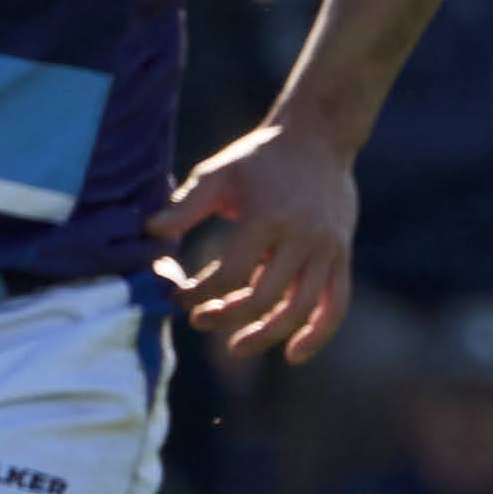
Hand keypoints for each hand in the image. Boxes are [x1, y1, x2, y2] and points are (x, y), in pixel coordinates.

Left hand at [155, 112, 358, 361]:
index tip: (179, 296)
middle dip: (225, 316)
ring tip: (236, 347)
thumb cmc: (259, 158)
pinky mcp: (342, 255)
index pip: (230, 274)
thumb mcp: (218, 172)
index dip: (200, 293)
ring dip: (266, 334)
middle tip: (199, 321)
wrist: (318, 137)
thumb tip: (149, 231)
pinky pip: (336, 304)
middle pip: (262, 297)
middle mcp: (302, 237)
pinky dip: (318, 334)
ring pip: (299, 308)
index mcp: (266, 218)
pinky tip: (294, 355)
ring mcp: (327, 249)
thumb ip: (186, 205)